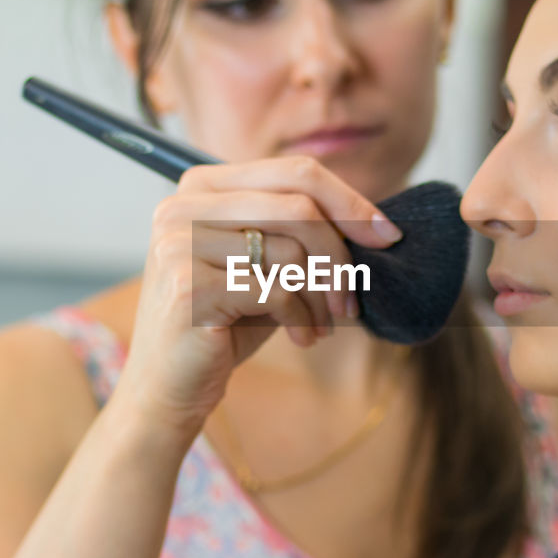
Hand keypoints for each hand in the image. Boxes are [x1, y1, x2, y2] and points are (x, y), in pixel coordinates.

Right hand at [107, 156, 402, 446]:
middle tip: (355, 296)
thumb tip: (377, 225)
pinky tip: (302, 337)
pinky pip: (276, 290)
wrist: (169, 385)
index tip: (388, 236)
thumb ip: (302, 233)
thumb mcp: (267, 266)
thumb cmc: (227, 322)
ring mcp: (179, 243)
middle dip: (341, 255)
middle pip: (299, 207)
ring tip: (323, 324)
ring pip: (291, 252)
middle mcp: (183, 205)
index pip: (295, 172)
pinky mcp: (187, 286)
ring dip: (323, 296)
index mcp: (203, 186)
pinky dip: (302, 317)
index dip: (350, 202)